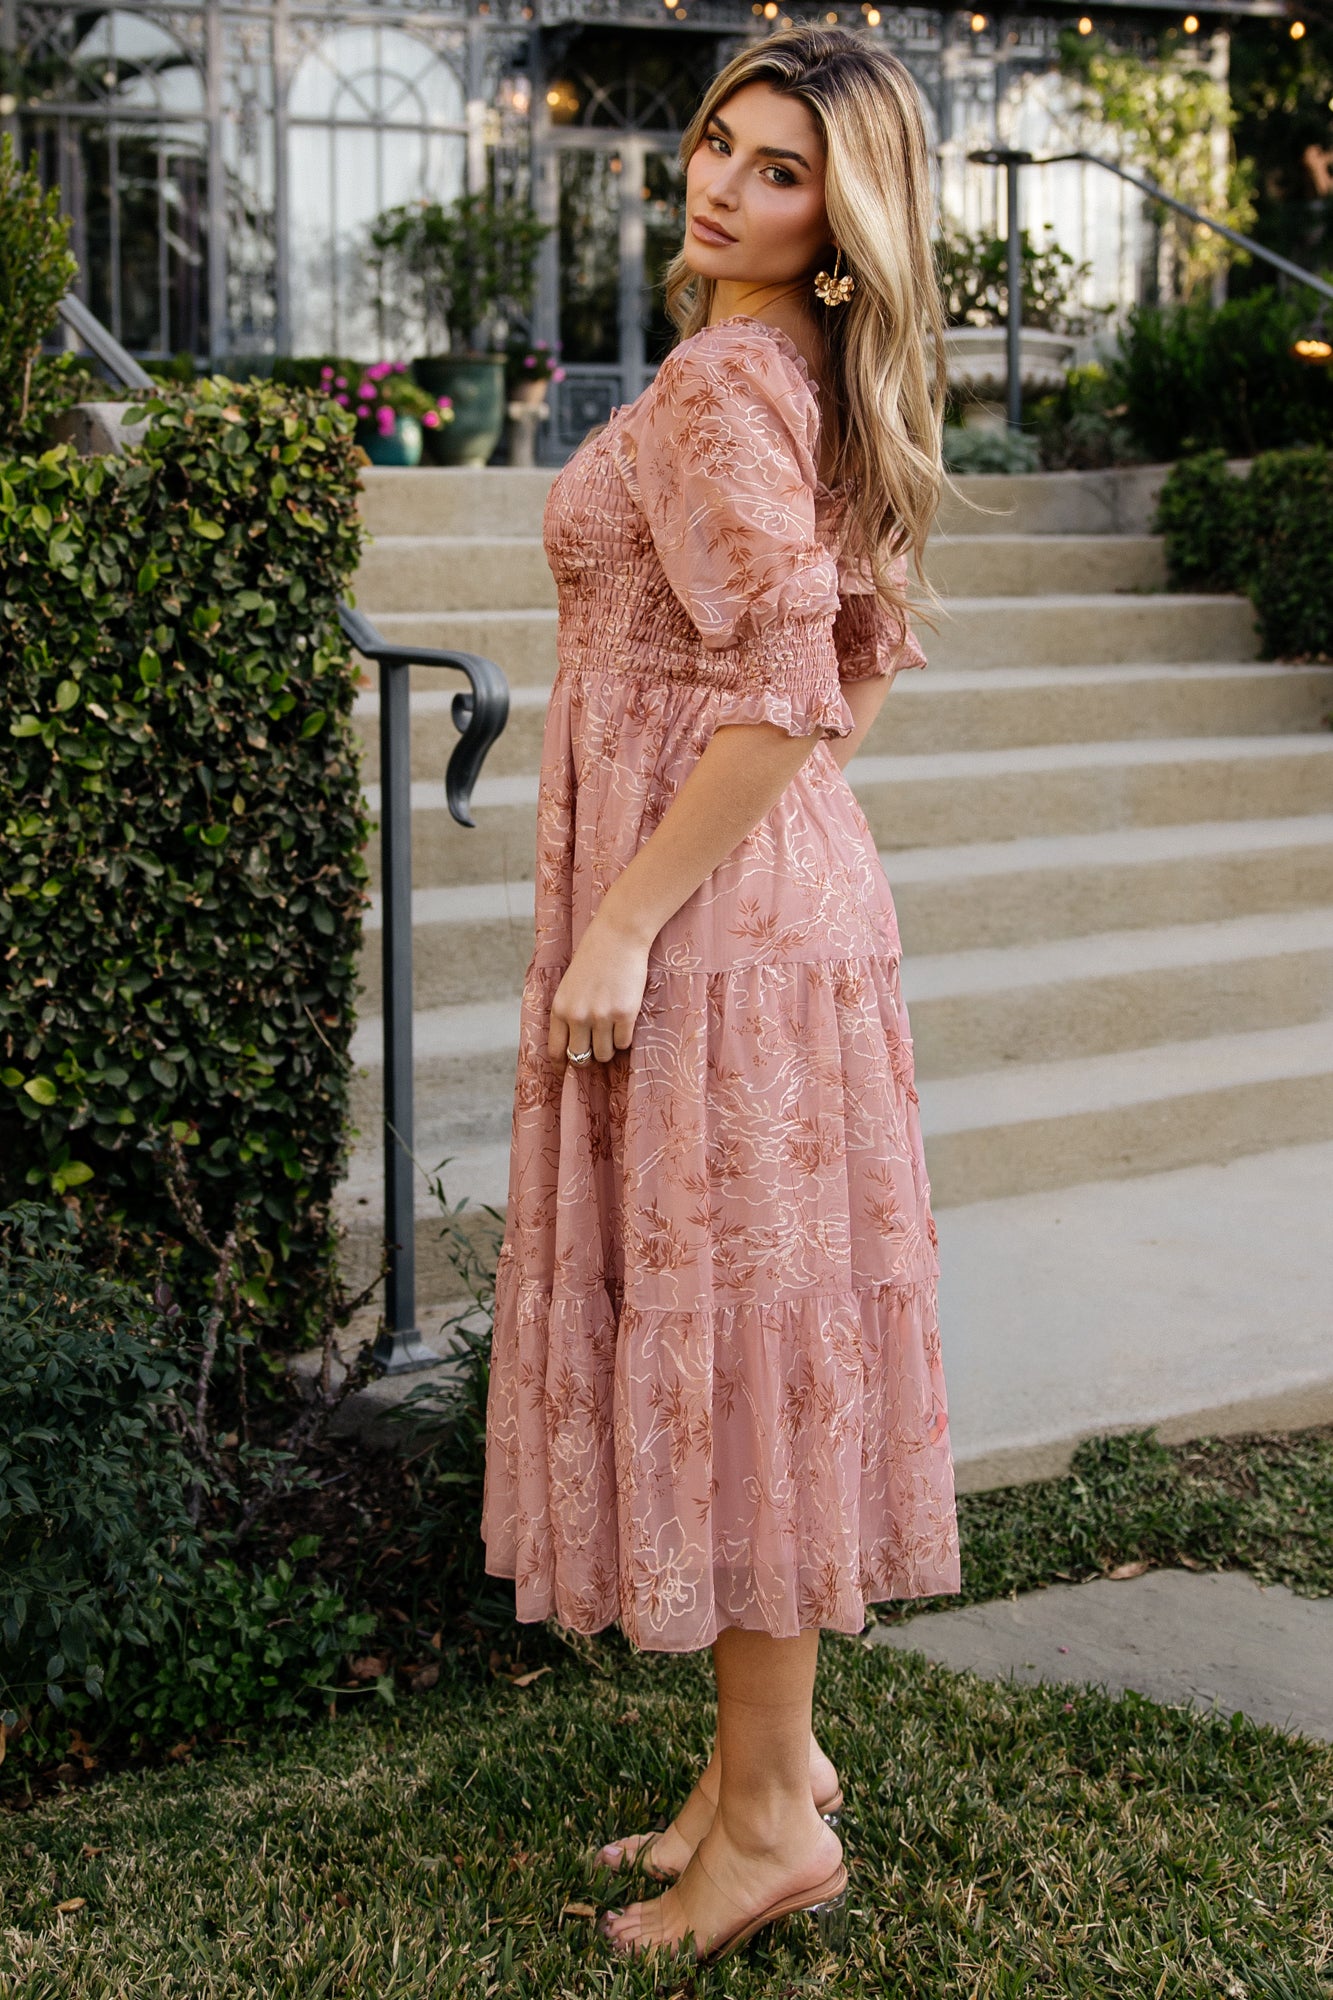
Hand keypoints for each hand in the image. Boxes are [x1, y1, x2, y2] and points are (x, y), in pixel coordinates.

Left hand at [548, 909, 651, 1065]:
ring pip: (604, 1054)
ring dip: (609, 1048)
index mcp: (560, 1009)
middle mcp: (577, 1016)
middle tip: (596, 1050)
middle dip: (588, 1058)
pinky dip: (625, 1037)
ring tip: (612, 1030)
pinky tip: (625, 1021)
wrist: (617, 936)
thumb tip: (574, 1044)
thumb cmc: (594, 958)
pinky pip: (624, 1043)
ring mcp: (601, 1017)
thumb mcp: (569, 986)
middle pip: (580, 1058)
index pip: (556, 1050)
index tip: (566, 1070)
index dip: (562, 1065)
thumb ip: (569, 1013)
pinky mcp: (624, 1015)